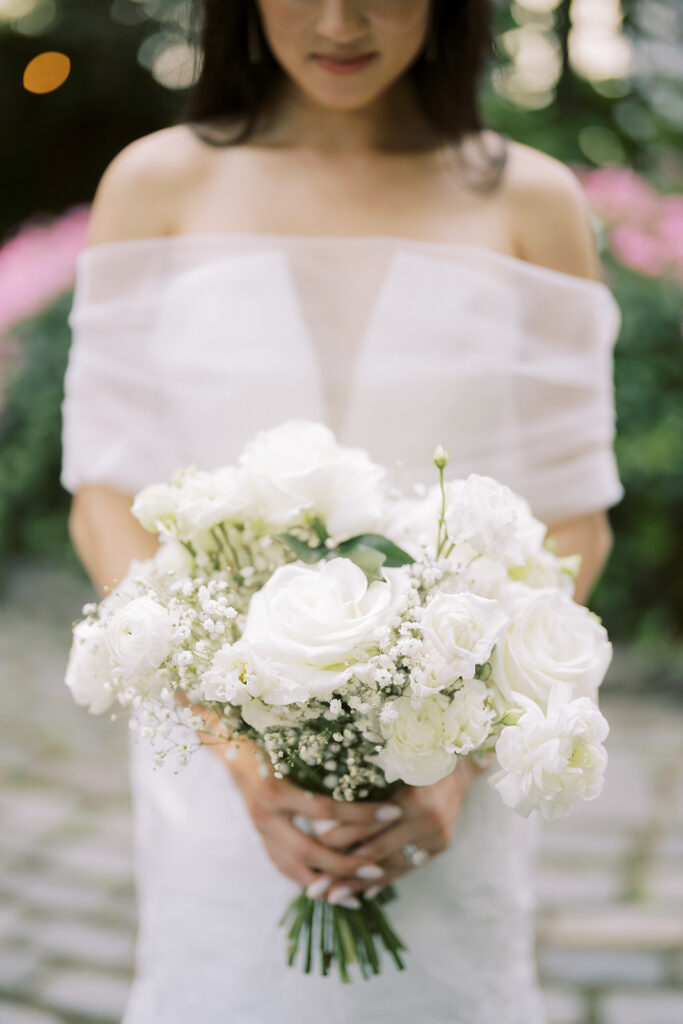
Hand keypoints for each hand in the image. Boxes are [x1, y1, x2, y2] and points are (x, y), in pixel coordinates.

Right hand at [225, 740, 406, 900]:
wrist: (233, 749)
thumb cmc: (270, 740)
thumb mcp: (294, 748)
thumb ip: (323, 765)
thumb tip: (369, 773)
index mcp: (275, 791)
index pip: (326, 809)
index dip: (361, 813)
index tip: (394, 813)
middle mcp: (265, 816)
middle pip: (310, 851)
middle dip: (346, 865)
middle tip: (379, 870)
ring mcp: (259, 831)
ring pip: (294, 869)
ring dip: (327, 885)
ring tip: (356, 895)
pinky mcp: (260, 839)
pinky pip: (284, 868)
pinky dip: (308, 881)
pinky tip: (329, 889)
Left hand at [320, 757, 483, 901]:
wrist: (461, 762)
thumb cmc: (419, 755)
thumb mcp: (393, 765)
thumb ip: (365, 792)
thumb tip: (324, 823)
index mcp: (414, 798)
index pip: (370, 825)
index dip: (341, 839)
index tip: (314, 849)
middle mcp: (428, 820)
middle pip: (379, 852)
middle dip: (345, 872)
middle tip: (316, 888)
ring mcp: (438, 836)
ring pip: (392, 866)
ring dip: (361, 884)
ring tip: (334, 897)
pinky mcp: (441, 846)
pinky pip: (408, 867)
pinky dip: (385, 878)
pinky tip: (365, 892)